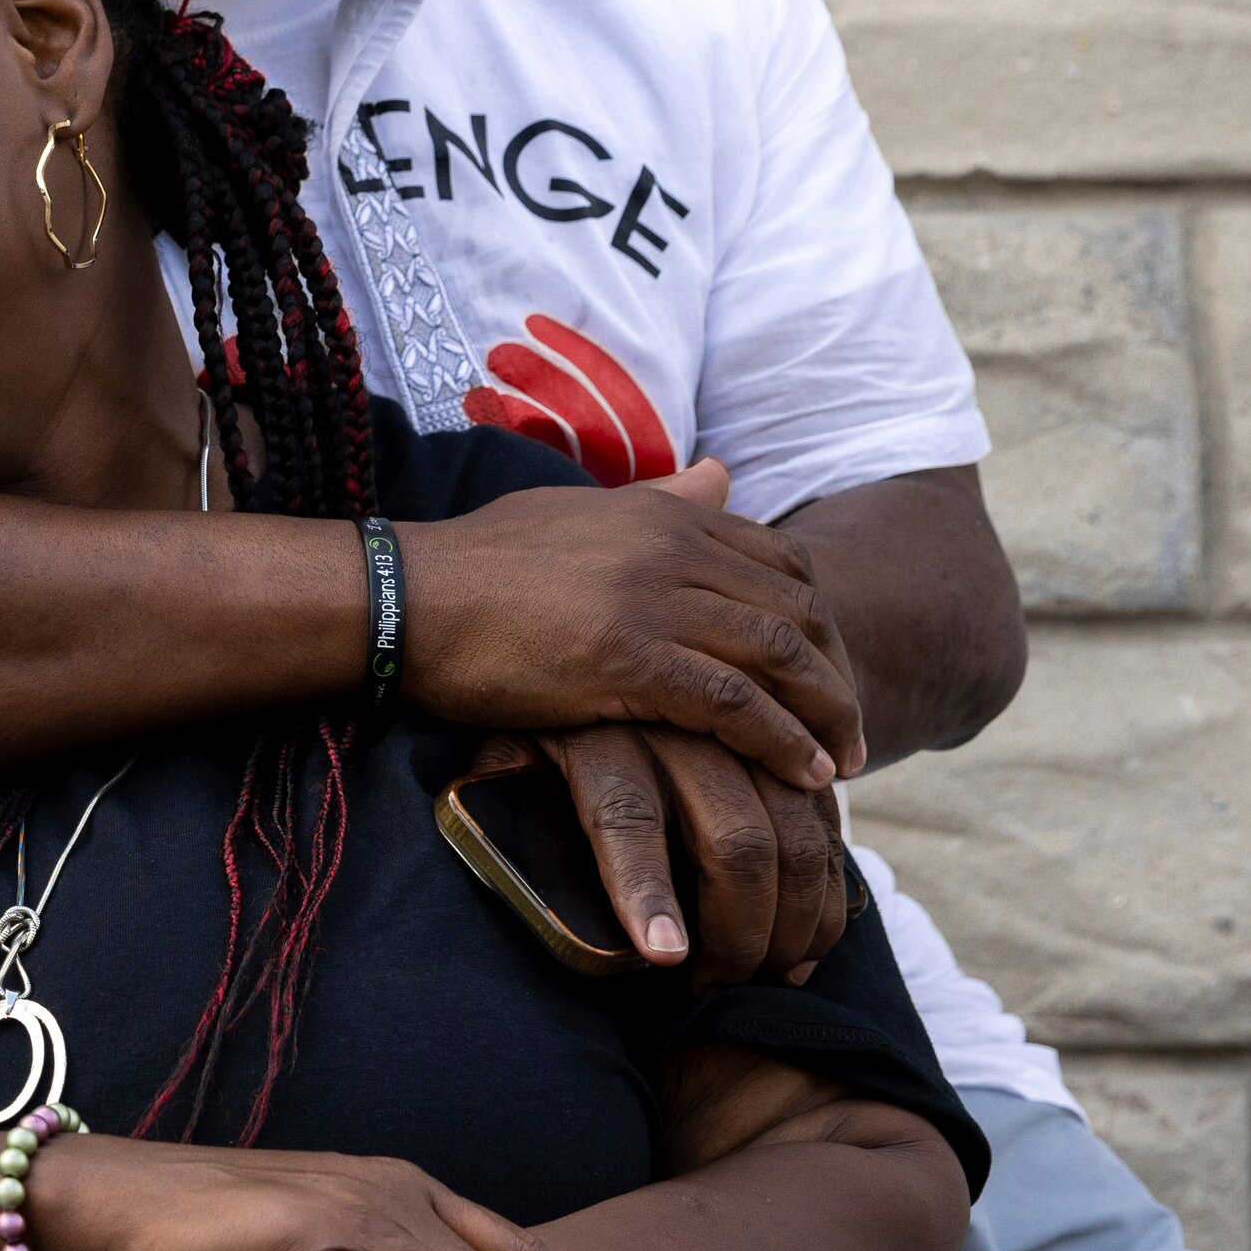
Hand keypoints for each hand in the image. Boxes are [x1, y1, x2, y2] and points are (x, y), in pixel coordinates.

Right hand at [395, 462, 865, 788]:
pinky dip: (778, 741)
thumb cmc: (475, 564)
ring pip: (777, 655)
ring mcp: (650, 600)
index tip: (827, 673)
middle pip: (795, 610)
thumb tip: (721, 473)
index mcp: (662, 513)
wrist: (401, 598)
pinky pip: (730, 703)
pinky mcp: (624, 658)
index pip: (780, 562)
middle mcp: (670, 547)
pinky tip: (802, 776)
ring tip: (841, 764)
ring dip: (824, 713)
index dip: (818, 623)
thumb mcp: (576, 511)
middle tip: (850, 730)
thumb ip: (657, 500)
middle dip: (836, 675)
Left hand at [515, 727, 852, 983]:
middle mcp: (678, 734)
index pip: (625, 820)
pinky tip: (812, 938)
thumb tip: (484, 837)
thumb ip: (502, 791)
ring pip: (796, 835)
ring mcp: (743, 738)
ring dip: (795, 918)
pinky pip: (825, 821)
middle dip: (741, 932)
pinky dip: (829, 884)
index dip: (645, 890)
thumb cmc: (544, 713)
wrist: (609, 628)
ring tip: (774, 974)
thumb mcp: (508, 743)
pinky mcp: (785, 747)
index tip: (666, 958)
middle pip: (735, 843)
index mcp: (598, 740)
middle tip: (723, 986)